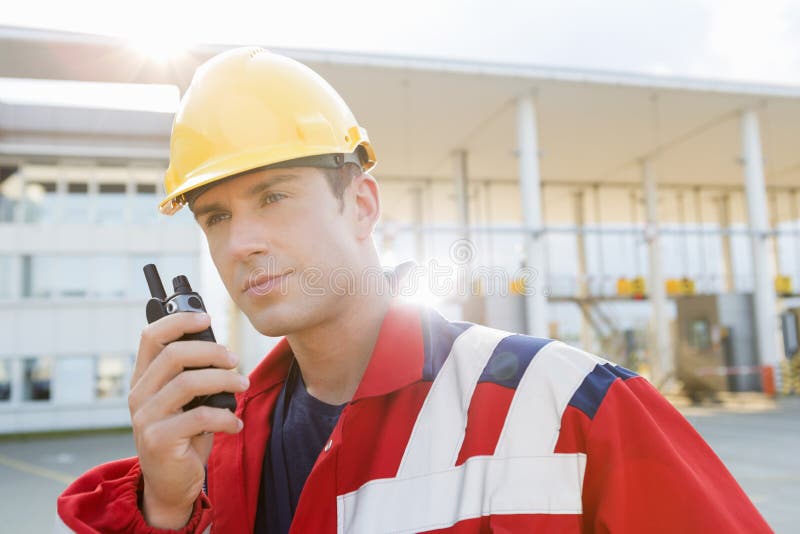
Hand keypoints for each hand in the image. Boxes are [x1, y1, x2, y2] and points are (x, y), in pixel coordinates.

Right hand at [128, 312, 248, 528]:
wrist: (170, 485)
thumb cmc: (184, 436)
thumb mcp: (185, 402)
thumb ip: (192, 376)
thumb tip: (221, 350)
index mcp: (144, 379)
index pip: (151, 336)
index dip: (179, 320)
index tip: (207, 318)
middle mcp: (139, 395)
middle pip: (174, 355)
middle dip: (212, 352)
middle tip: (235, 361)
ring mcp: (145, 418)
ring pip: (188, 383)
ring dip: (224, 381)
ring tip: (242, 387)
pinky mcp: (159, 440)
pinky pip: (200, 417)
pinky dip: (225, 417)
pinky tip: (234, 424)